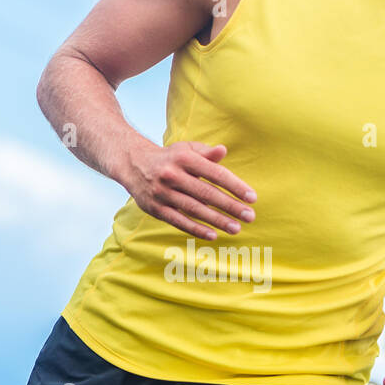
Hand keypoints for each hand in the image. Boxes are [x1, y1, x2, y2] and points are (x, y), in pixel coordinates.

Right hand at [121, 141, 257, 240]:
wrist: (133, 165)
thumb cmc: (169, 158)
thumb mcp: (186, 150)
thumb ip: (206, 153)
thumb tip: (224, 151)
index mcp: (184, 158)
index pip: (215, 174)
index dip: (235, 186)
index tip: (251, 198)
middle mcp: (172, 175)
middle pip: (206, 193)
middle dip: (230, 206)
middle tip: (250, 217)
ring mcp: (162, 193)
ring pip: (194, 209)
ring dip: (217, 220)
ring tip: (236, 228)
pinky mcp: (155, 208)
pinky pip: (178, 221)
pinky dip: (195, 229)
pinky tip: (212, 235)